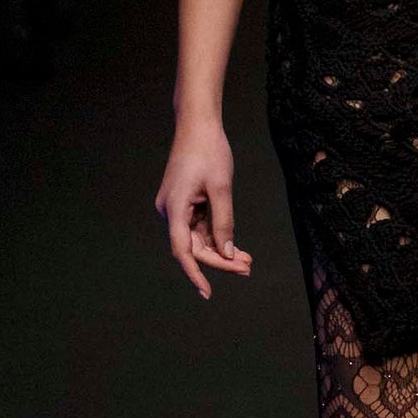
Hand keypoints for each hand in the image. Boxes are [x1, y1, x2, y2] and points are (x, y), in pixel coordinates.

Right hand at [155, 119, 251, 297]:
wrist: (197, 125)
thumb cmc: (209, 151)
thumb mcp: (221, 188)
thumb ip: (224, 222)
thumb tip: (228, 253)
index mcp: (173, 208)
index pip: (182, 251)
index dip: (195, 274)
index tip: (207, 292)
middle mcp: (169, 211)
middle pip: (193, 247)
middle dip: (220, 260)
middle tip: (248, 268)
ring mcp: (175, 208)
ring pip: (197, 239)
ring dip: (221, 250)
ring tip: (247, 262)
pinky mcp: (183, 204)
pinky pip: (199, 227)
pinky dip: (217, 237)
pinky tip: (236, 248)